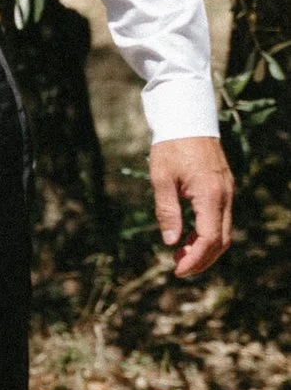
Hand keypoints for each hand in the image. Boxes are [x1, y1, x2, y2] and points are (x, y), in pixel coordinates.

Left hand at [149, 133, 233, 279]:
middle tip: (178, 267)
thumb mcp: (161, 178)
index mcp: (211, 194)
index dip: (195, 259)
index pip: (209, 238)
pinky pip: (221, 218)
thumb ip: (167, 211)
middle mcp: (226, 195)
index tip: (177, 270)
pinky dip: (207, 233)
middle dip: (202, 259)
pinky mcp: (224, 188)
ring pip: (224, 231)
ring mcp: (228, 192)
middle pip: (222, 240)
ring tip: (179, 254)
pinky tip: (187, 236)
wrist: (188, 119)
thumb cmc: (171, 146)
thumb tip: (171, 242)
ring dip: (205, 248)